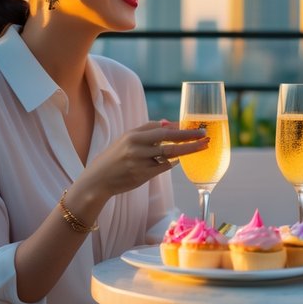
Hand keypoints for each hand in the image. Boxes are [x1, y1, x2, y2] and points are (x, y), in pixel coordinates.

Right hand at [79, 120, 206, 198]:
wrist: (98, 179)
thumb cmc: (115, 157)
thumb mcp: (126, 139)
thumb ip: (146, 131)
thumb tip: (169, 124)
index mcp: (133, 135)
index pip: (160, 127)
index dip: (179, 127)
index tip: (193, 126)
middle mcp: (136, 147)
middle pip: (168, 138)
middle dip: (189, 135)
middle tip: (204, 134)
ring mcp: (140, 161)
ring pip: (169, 154)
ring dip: (188, 149)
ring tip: (202, 146)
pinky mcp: (142, 175)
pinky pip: (163, 167)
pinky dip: (172, 163)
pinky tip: (179, 160)